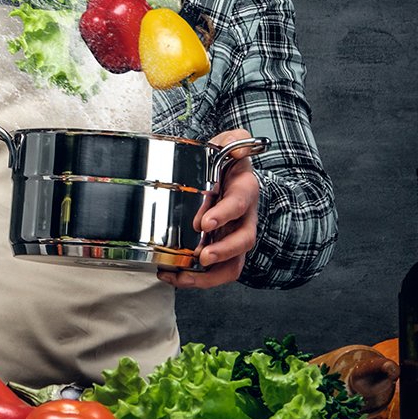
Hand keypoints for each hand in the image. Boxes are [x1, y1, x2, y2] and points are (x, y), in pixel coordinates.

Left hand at [158, 128, 260, 289]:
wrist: (228, 173)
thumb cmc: (226, 161)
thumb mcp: (231, 142)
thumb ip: (236, 140)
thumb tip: (239, 151)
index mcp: (245, 191)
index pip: (240, 203)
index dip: (224, 214)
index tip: (204, 222)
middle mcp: (245, 218)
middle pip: (244, 241)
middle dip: (223, 251)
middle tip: (203, 256)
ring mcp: (234, 236)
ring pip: (234, 264)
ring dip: (210, 275)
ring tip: (183, 276)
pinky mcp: (221, 249)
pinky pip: (215, 271)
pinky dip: (195, 278)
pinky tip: (171, 275)